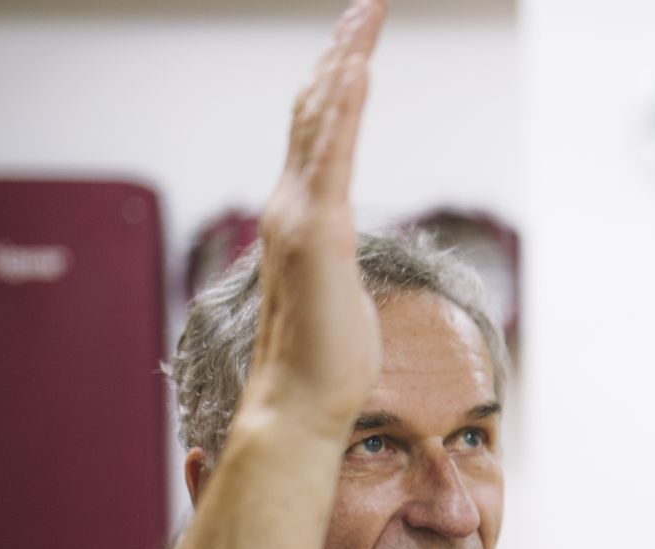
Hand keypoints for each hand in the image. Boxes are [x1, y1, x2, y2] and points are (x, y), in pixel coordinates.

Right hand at [246, 0, 387, 436]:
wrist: (299, 404)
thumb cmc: (325, 362)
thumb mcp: (337, 295)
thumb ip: (333, 265)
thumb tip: (340, 266)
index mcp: (298, 219)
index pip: (317, 135)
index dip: (334, 86)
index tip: (353, 45)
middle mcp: (290, 207)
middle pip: (315, 111)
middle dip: (339, 53)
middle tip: (364, 7)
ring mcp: (300, 218)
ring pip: (322, 120)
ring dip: (344, 62)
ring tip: (363, 16)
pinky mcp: (319, 235)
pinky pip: (332, 157)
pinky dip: (343, 108)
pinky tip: (357, 68)